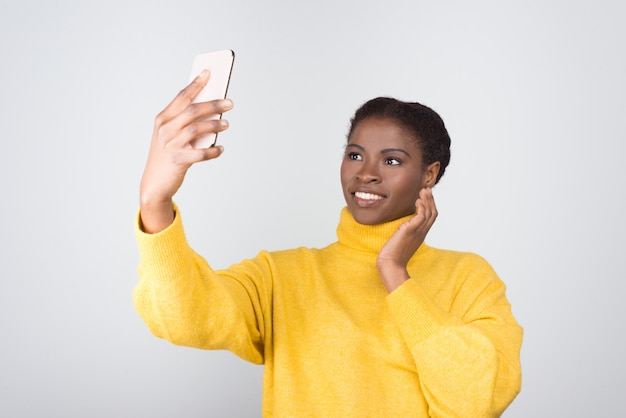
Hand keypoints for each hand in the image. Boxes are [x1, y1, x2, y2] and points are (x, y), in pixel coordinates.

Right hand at [139, 70, 233, 232]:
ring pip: (197, 129)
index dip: (196, 84)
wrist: (154, 183)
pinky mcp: (178, 160)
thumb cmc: (167, 156)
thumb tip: (213, 111)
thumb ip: (186, 124)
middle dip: (213, 104)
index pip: (182, 97)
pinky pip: (201, 153)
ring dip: (215, 125)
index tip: (209, 73)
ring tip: (226, 124)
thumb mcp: (171, 136)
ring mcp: (170, 145)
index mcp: (162, 119)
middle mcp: (165, 129)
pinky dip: (213, 150)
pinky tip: (221, 148)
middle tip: (229, 103)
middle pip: (192, 111)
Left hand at [376, 187, 437, 291]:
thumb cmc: (392, 256)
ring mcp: (418, 232)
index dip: (430, 206)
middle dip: (431, 200)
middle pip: (433, 213)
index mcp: (420, 235)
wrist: (390, 265)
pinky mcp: (410, 231)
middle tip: (427, 189)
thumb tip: (400, 227)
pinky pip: (421, 216)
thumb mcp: (400, 241)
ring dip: (427, 200)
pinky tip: (417, 201)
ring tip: (423, 190)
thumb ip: (403, 233)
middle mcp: (422, 233)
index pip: (430, 218)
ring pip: (429, 213)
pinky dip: (421, 207)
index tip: (425, 196)